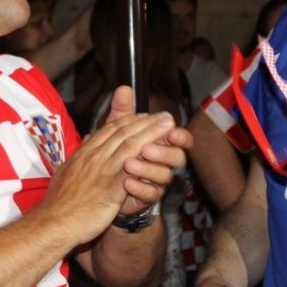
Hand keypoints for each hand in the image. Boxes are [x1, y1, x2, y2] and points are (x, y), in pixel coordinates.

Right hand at [40, 86, 180, 243]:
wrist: (53, 223)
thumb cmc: (58, 205)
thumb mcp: (64, 175)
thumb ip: (76, 161)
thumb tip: (81, 149)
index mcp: (82, 154)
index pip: (108, 130)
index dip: (127, 121)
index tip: (141, 116)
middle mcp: (93, 157)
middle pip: (122, 132)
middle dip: (144, 121)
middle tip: (162, 115)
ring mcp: (102, 170)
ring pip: (130, 143)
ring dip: (151, 131)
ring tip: (168, 123)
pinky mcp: (111, 186)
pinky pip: (132, 166)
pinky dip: (147, 155)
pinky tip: (160, 150)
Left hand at [105, 86, 190, 214]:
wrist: (104, 184)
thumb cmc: (117, 152)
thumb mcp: (117, 130)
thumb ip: (122, 111)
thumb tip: (124, 89)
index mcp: (163, 143)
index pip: (182, 139)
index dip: (181, 136)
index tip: (172, 132)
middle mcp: (164, 162)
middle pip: (178, 158)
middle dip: (163, 153)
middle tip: (146, 149)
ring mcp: (158, 181)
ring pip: (165, 177)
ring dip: (147, 169)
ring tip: (128, 164)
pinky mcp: (148, 198)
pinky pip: (150, 195)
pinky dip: (139, 188)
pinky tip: (126, 183)